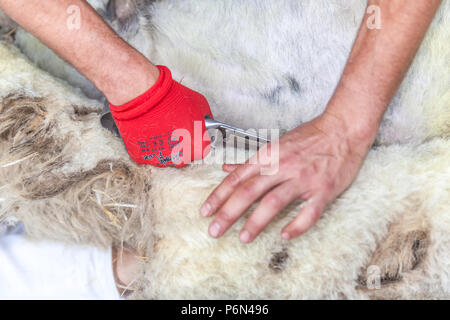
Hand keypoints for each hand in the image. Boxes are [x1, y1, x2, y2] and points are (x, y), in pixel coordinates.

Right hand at [110, 65, 212, 166]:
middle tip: (175, 128)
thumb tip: (204, 123)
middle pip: (184, 155)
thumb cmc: (170, 99)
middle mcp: (180, 158)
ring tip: (160, 129)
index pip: (202, 149)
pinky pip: (148, 154)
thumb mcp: (199, 104)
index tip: (192, 131)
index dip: (197, 138)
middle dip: (181, 143)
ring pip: (165, 157)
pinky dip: (148, 145)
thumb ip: (203, 119)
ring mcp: (160, 160)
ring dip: (164, 146)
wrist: (144, 97)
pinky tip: (148, 132)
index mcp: (197, 147)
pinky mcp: (142, 157)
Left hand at [200, 112, 374, 241]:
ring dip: (256, 221)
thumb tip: (226, 168)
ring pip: (274, 202)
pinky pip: (309, 212)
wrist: (343, 128)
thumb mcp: (276, 143)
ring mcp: (303, 179)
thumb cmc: (310, 136)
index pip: (237, 177)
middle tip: (214, 230)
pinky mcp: (324, 190)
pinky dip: (297, 226)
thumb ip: (251, 160)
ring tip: (243, 238)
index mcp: (269, 155)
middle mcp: (282, 167)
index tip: (206, 211)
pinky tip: (284, 236)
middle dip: (229, 212)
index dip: (219, 195)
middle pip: (249, 191)